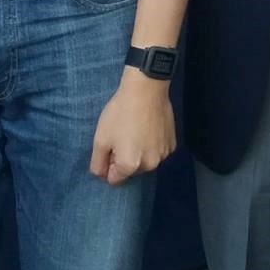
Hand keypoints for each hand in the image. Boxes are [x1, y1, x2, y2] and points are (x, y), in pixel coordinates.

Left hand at [89, 69, 175, 185]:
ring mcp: (164, 155)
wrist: (146, 90)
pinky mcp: (172, 144)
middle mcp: (150, 165)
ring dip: (139, 152)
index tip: (111, 145)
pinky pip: (157, 151)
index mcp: (130, 166)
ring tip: (136, 130)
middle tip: (122, 136)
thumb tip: (102, 175)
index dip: (108, 163)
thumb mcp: (100, 139)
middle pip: (131, 171)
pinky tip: (149, 128)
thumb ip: (98, 163)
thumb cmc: (120, 113)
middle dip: (124, 159)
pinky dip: (152, 144)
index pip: (114, 179)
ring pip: (145, 161)